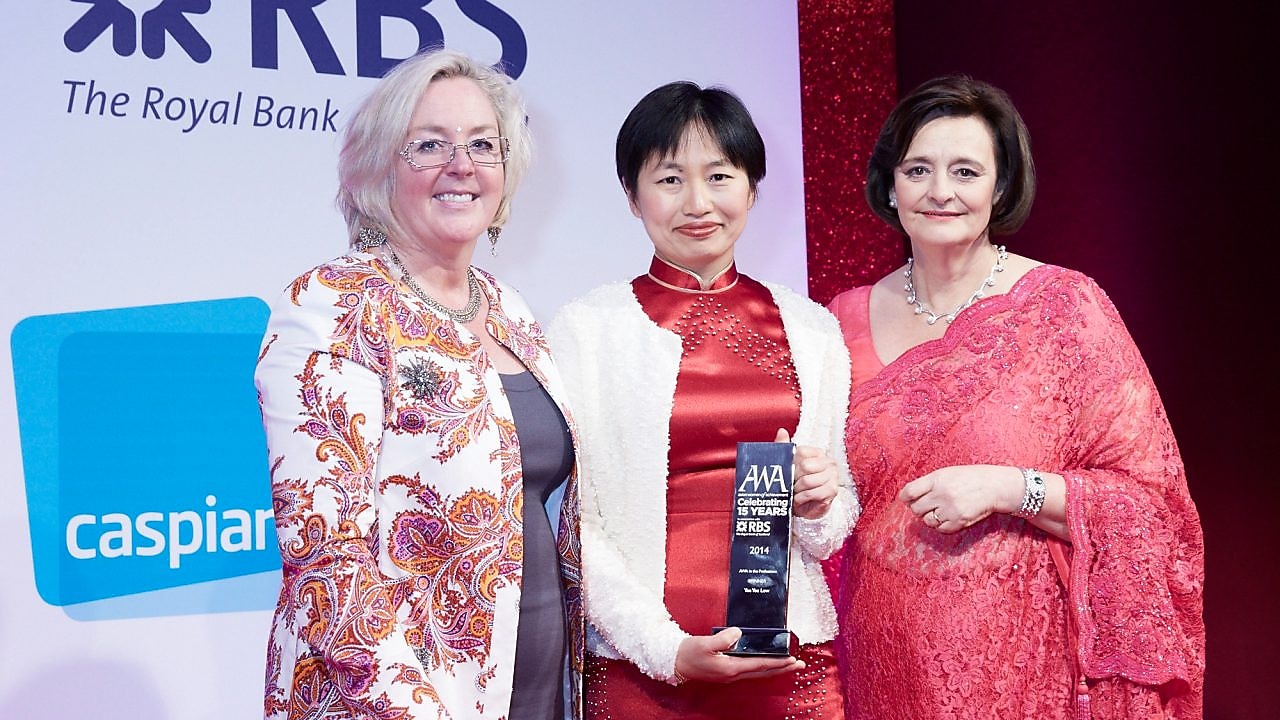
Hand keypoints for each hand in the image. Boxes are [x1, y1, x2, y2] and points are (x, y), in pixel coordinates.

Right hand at [673, 627, 802, 683]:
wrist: (675, 663)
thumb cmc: (689, 653)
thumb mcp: (704, 643)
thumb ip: (723, 638)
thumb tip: (738, 633)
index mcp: (731, 667)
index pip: (760, 664)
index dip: (777, 662)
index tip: (792, 659)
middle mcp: (733, 674)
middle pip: (764, 672)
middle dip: (783, 668)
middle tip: (799, 664)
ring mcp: (731, 675)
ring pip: (759, 673)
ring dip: (775, 668)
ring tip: (788, 664)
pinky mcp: (727, 672)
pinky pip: (751, 671)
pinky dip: (763, 667)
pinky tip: (766, 664)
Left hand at [775, 428, 838, 518]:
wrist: (803, 506)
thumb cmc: (796, 484)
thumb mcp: (788, 464)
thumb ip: (784, 447)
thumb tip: (781, 431)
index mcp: (818, 453)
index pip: (801, 452)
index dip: (792, 463)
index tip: (789, 471)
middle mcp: (828, 462)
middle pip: (805, 466)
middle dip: (794, 478)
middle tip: (792, 484)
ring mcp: (833, 476)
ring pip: (807, 481)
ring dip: (797, 491)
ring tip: (796, 493)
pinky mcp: (832, 490)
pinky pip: (812, 493)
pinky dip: (801, 498)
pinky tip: (800, 499)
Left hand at [897, 464, 1021, 532]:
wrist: (995, 486)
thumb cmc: (970, 477)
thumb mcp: (947, 473)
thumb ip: (928, 483)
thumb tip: (908, 496)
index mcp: (937, 479)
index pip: (909, 492)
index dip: (905, 497)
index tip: (906, 499)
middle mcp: (942, 494)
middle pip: (916, 509)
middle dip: (919, 508)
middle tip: (927, 505)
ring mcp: (950, 509)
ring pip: (928, 520)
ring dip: (930, 517)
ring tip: (940, 510)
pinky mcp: (959, 521)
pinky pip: (941, 528)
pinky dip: (941, 525)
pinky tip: (948, 517)